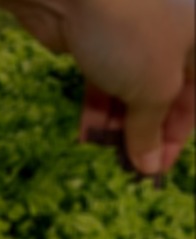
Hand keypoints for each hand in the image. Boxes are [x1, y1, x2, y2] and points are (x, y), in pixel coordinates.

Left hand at [0, 0, 194, 174]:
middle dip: (144, 133)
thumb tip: (151, 165)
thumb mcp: (155, 87)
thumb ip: (151, 128)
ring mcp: (128, 40)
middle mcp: (169, 38)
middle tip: (128, 167)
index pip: (195, 100)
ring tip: (107, 156)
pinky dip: (96, 110)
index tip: (155, 170)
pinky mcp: (93, 43)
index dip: (177, 138)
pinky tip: (87, 136)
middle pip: (161, 95)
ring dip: (118, 126)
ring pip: (128, 91)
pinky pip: (100, 83)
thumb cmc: (133, 34)